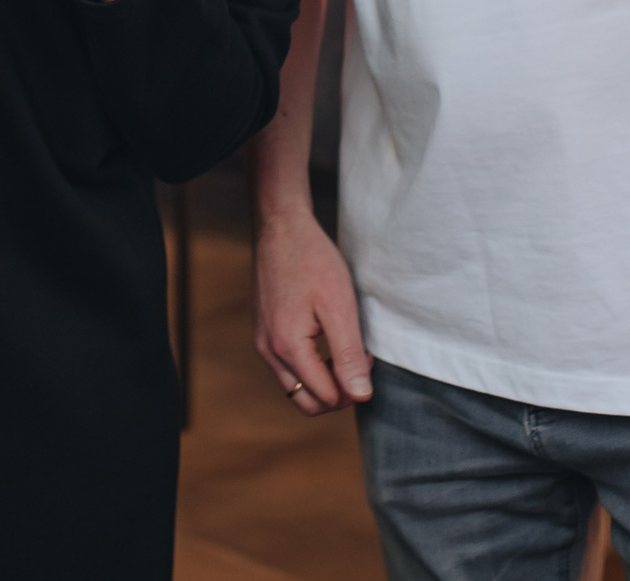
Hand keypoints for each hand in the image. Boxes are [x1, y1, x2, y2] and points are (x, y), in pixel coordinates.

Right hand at [253, 208, 371, 415]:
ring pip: (296, 387)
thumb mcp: (339, 307)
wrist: (281, 227)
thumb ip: (349, 356)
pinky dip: (310, 365)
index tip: (367, 354)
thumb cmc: (312, 261)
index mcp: (287, 347)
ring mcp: (262, 342)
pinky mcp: (264, 332)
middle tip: (358, 360)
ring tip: (344, 347)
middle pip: (307, 402)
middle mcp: (268, 351)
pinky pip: (287, 368)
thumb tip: (360, 396)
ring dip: (323, 380)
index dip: (353, 386)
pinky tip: (325, 337)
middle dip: (337, 393)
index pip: (325, 398)